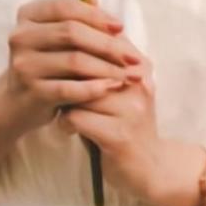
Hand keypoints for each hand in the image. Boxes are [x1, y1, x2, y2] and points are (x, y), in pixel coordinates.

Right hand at [1, 0, 141, 136]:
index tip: (121, 27)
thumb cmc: (46, 65)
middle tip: (133, 56)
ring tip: (129, 74)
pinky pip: (70, 88)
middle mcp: (21, 36)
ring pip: (74, 60)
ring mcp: (24, 65)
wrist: (17, 104)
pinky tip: (111, 87)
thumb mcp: (56, 38)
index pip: (65, 6)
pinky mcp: (31, 92)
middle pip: (72, 32)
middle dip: (107, 44)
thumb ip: (75, 18)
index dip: (96, 15)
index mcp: (28, 15)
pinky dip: (94, 88)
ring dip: (107, 67)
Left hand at [55, 46, 171, 204]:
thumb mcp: (124, 89)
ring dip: (64, 100)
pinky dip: (66, 122)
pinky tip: (68, 128)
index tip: (59, 56)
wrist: (152, 168)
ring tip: (61, 108)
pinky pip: (78, 117)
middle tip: (52, 83)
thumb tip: (72, 36)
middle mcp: (138, 84)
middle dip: (66, 74)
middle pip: (88, 63)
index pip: (103, 40)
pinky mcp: (118, 136)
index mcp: (140, 67)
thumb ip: (106, 64)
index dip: (76, 45)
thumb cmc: (128, 123)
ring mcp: (130, 110)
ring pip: (80, 90)